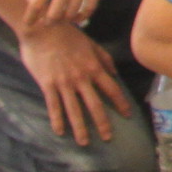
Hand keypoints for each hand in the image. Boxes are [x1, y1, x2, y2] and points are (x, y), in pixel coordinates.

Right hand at [17, 21, 135, 147]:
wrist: (43, 28)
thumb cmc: (68, 34)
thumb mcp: (91, 44)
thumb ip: (104, 59)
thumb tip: (115, 73)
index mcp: (94, 67)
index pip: (112, 89)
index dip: (120, 103)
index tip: (127, 115)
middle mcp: (82, 78)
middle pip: (95, 105)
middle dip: (103, 123)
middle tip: (108, 138)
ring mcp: (64, 83)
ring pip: (74, 110)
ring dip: (80, 128)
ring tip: (84, 142)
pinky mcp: (47, 84)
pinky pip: (54, 105)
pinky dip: (57, 120)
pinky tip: (60, 132)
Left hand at [23, 0, 118, 32]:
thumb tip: (33, 0)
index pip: (36, 3)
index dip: (30, 18)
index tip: (28, 25)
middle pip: (54, 14)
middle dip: (48, 22)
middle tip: (46, 23)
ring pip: (71, 13)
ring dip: (64, 20)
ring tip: (61, 19)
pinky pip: (90, 7)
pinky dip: (83, 16)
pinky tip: (78, 16)